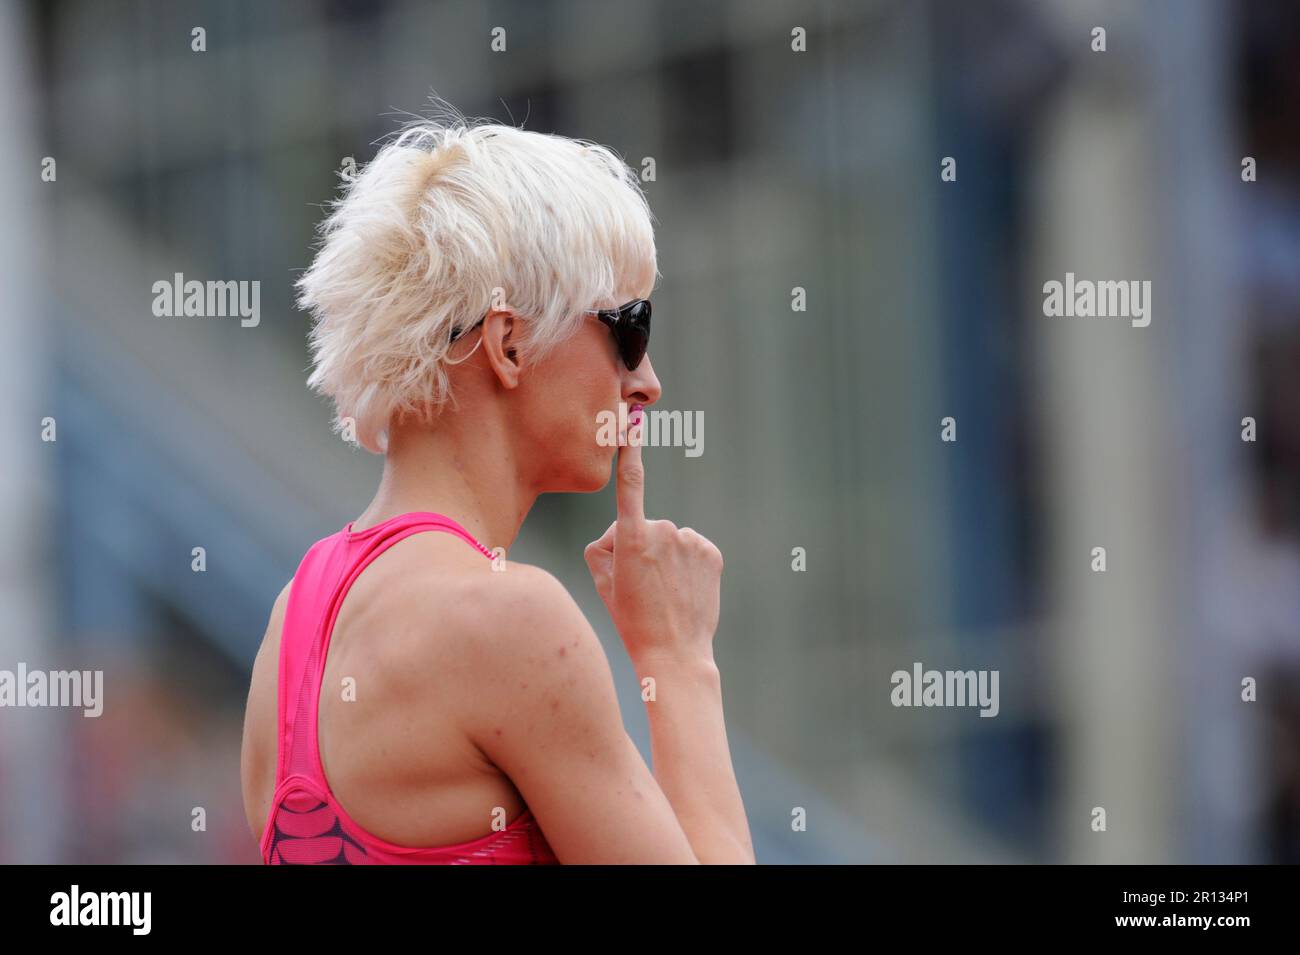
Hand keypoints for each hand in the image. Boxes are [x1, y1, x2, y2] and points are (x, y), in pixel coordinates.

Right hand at [584, 406, 722, 662]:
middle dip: (638, 547)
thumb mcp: (603, 583)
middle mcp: (664, 531)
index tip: (633, 421)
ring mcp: (691, 541)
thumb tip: (617, 533)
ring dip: (665, 557)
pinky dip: (687, 564)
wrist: (674, 653)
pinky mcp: (712, 552)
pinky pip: (692, 548)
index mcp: (632, 538)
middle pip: (644, 527)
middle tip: (639, 586)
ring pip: (670, 539)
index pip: (630, 485)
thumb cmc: (632, 620)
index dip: (631, 451)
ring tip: (664, 592)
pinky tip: (683, 589)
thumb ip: (602, 548)